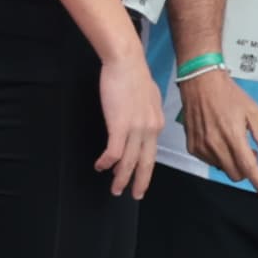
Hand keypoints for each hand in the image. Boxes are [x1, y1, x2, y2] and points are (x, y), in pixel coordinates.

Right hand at [93, 43, 164, 195]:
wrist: (127, 63)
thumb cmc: (134, 76)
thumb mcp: (149, 97)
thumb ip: (147, 112)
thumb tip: (143, 119)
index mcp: (157, 123)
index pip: (152, 152)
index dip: (146, 167)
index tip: (141, 177)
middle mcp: (150, 129)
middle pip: (145, 162)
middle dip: (139, 181)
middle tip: (134, 195)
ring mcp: (136, 128)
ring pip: (129, 161)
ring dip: (121, 177)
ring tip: (115, 189)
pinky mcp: (120, 125)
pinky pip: (114, 151)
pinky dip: (107, 162)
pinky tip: (100, 166)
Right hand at [176, 67, 257, 192]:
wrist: (201, 84)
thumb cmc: (229, 95)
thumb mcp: (253, 112)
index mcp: (233, 136)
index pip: (248, 167)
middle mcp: (215, 144)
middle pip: (235, 174)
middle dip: (247, 170)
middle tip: (251, 151)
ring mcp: (201, 147)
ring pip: (222, 168)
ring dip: (232, 162)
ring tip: (235, 142)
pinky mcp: (192, 146)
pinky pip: (210, 161)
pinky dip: (219, 157)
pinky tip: (221, 141)